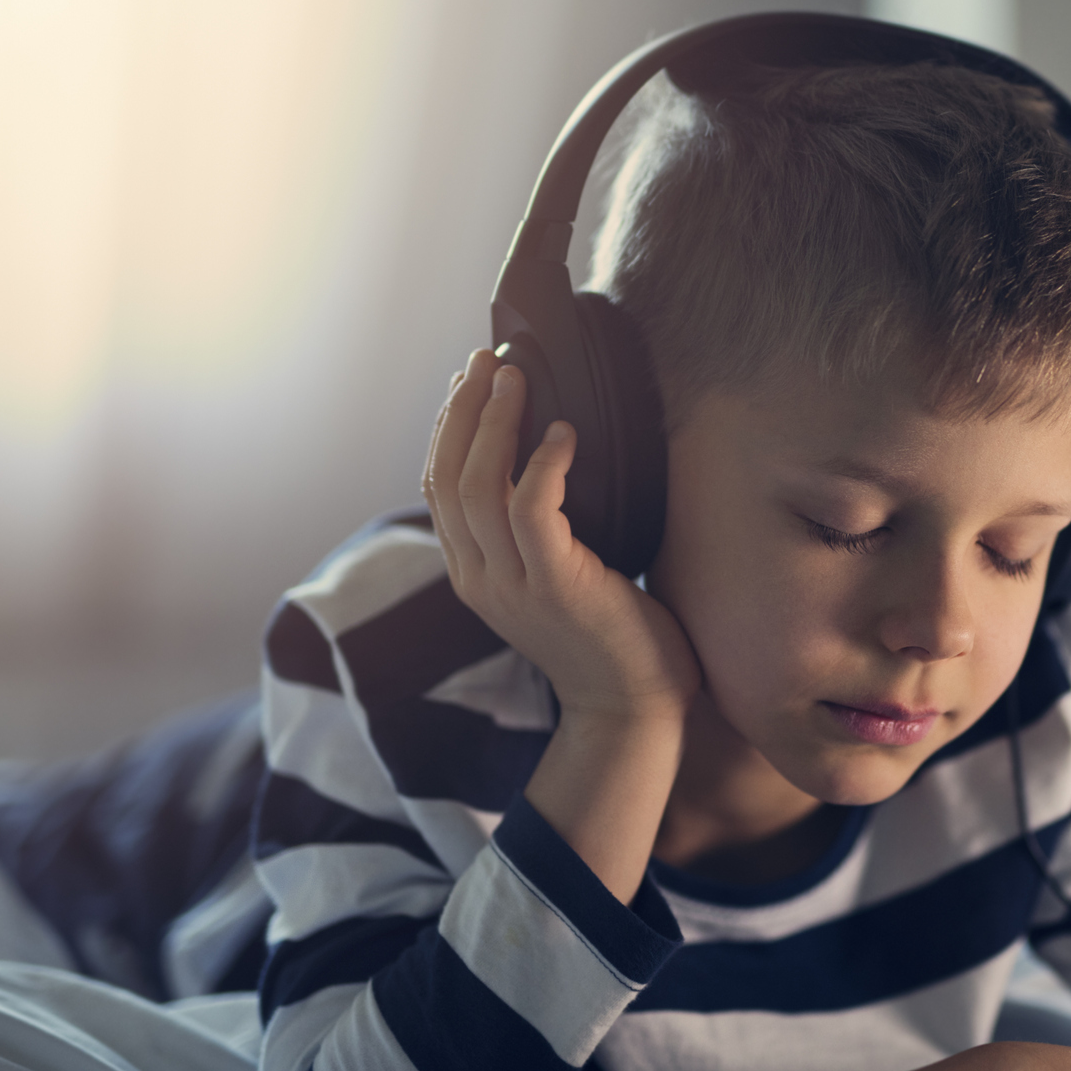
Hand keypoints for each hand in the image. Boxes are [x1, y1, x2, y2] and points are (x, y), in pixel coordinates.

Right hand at [422, 348, 699, 723]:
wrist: (633, 710)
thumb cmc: (612, 638)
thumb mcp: (557, 578)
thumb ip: (539, 532)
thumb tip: (550, 460)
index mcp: (472, 574)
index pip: (437, 487)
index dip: (448, 427)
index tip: (469, 380)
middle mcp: (479, 579)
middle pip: (446, 476)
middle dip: (462, 409)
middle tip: (486, 360)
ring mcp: (511, 586)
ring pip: (479, 486)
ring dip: (495, 421)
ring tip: (517, 376)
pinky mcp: (554, 587)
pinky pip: (532, 510)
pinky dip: (544, 463)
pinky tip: (564, 432)